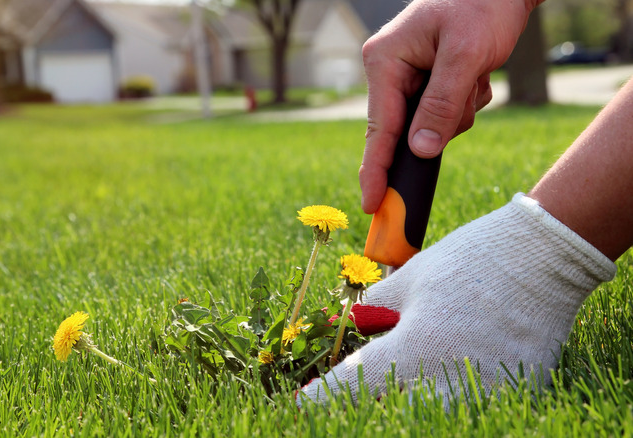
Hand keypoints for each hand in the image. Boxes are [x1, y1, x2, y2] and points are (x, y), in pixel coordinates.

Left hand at [298, 194, 614, 405]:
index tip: (302, 402)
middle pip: (384, 412)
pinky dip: (445, 397)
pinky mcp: (513, 395)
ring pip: (424, 413)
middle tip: (352, 387)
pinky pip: (466, 408)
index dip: (318, 399)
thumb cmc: (469, 260)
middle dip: (362, 403)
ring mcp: (483, 396)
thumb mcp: (408, 281)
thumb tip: (348, 329)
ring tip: (402, 372)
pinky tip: (441, 374)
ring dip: (403, 401)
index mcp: (411, 352)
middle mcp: (445, 385)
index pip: (348, 390)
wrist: (543, 256)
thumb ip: (372, 314)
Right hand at [360, 0, 540, 212]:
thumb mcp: (465, 55)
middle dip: (439, 124)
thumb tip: (420, 151)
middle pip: (405, 129)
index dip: (375, 170)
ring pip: (430, 125)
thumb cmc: (482, 5)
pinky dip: (465, 103)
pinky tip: (477, 74)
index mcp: (385, 61)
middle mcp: (390, 72)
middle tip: (466, 92)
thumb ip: (441, 105)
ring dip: (459, 111)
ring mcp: (408, 78)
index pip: (379, 128)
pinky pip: (445, 114)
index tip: (371, 205)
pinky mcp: (428, 83)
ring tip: (477, 73)